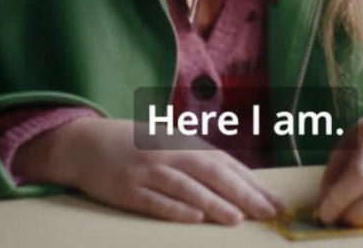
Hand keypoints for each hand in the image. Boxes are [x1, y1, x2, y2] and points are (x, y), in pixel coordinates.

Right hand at [13, 117, 283, 224]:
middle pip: (212, 173)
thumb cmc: (136, 147)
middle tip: (268, 212)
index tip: (277, 202)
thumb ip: (201, 163)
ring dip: (213, 202)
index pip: (226, 164)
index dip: (253, 183)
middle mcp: (169, 154)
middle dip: (243, 193)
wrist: (85, 143)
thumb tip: (243, 186)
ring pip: (186, 187)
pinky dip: (174, 208)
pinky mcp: (126, 190)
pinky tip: (193, 218)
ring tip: (237, 218)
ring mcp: (147, 172)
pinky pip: (153, 200)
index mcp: (184, 144)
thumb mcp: (170, 146)